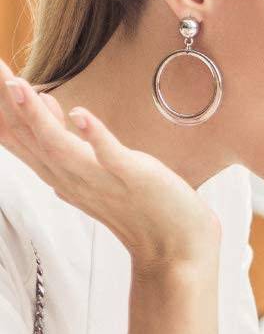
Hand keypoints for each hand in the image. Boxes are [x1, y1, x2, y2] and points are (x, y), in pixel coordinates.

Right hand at [0, 61, 218, 267]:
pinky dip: (96, 136)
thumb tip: (46, 104)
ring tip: (19, 86)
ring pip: (60, 147)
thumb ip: (66, 141)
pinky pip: (111, 157)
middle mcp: (73, 178)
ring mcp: (103, 180)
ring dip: (38, 116)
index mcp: (60, 174)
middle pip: (29, 138)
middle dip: (5, 103)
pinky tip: (80, 115)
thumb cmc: (137, 205)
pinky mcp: (134, 179)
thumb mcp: (91, 168)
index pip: (17, 138)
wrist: (176, 246)